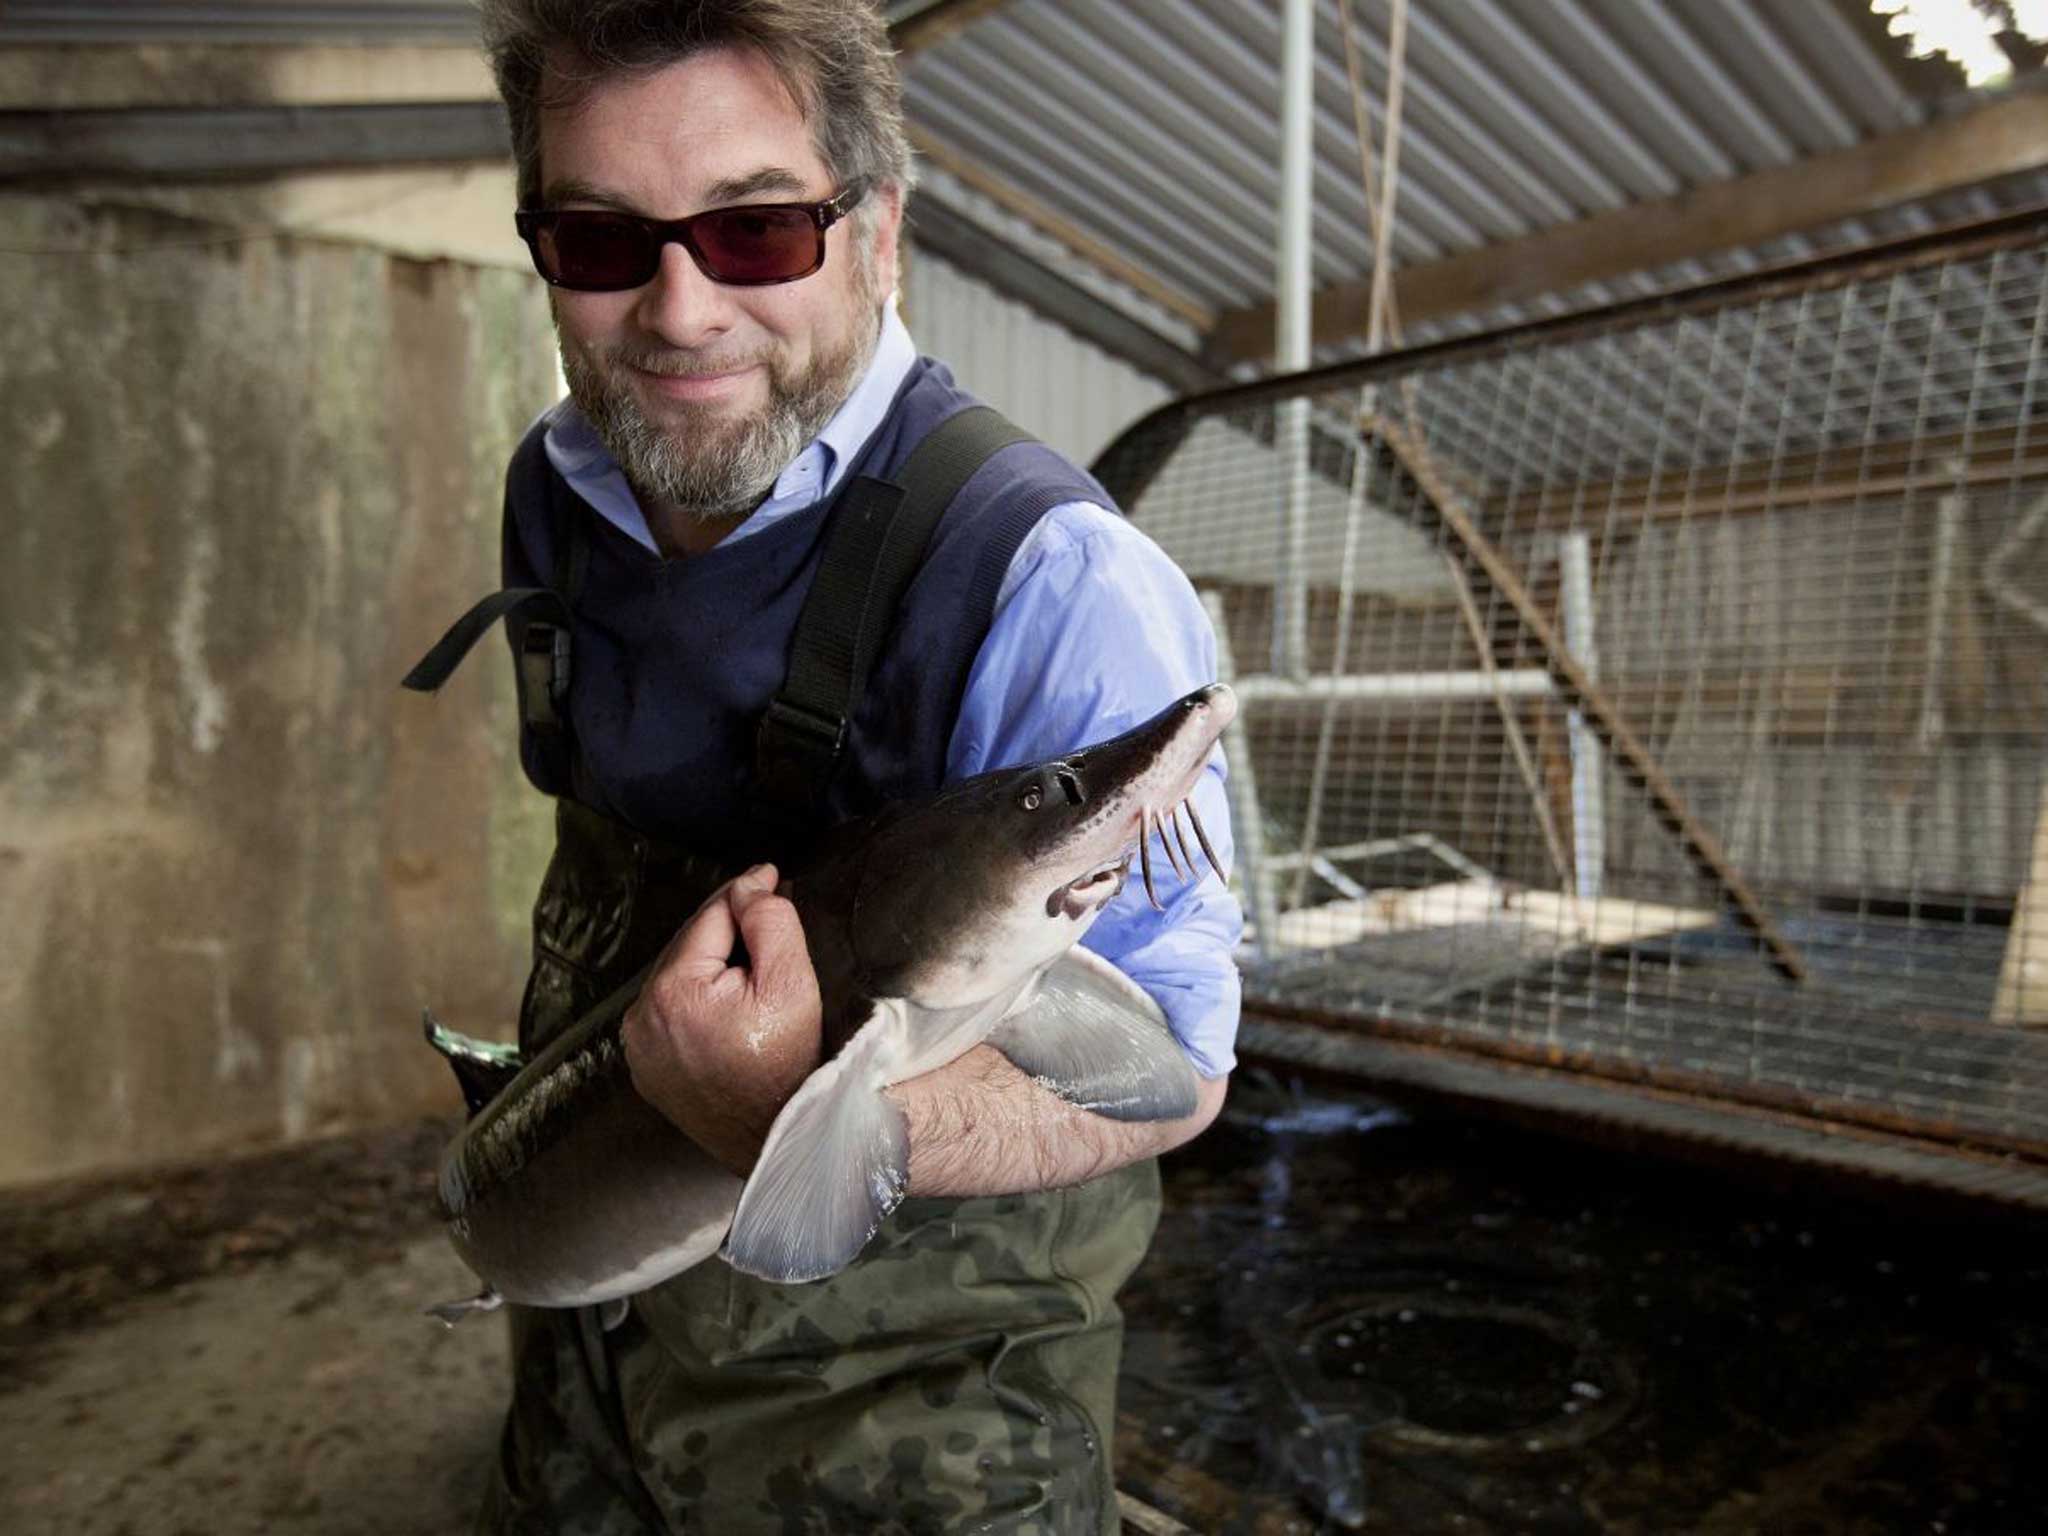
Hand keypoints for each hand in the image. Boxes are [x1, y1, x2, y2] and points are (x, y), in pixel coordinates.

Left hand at [621, 864, 822, 1175]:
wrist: (776, 1139)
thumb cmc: (789, 1066)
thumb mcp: (792, 984)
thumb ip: (769, 923)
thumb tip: (749, 885)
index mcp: (672, 991)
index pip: (709, 917)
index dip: (745, 894)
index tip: (771, 877)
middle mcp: (641, 1017)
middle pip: (689, 946)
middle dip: (727, 932)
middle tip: (769, 920)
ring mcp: (637, 1046)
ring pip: (677, 977)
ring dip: (709, 964)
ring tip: (751, 968)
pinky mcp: (644, 1066)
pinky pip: (669, 1013)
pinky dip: (694, 999)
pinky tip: (727, 1006)